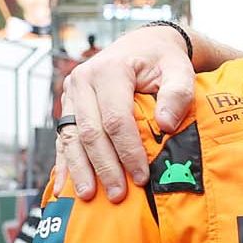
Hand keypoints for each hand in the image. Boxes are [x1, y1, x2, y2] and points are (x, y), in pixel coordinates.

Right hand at [61, 25, 197, 201]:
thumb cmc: (163, 60)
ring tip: (89, 197)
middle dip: (104, 167)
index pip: (115, 119)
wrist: (144, 46)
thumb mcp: (179, 69)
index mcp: (110, 70)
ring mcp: (71, 94)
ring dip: (81, 170)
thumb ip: (178, 93)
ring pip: (71, 138)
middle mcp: (83, 81)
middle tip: (118, 195)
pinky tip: (62, 188)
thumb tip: (165, 125)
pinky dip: (64, 164)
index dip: (127, 150)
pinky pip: (63, 138)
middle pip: (90, 132)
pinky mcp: (68, 106)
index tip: (142, 176)